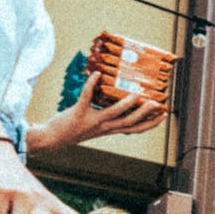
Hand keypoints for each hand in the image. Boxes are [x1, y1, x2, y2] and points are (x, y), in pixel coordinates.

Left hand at [32, 88, 167, 151]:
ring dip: (125, 104)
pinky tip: (97, 74)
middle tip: (157, 104)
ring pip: (113, 114)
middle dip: (144, 114)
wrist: (51, 139)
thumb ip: (104, 117)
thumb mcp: (93, 124)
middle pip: (129, 123)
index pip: (134, 129)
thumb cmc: (71, 129)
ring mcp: (91, 121)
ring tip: (136, 94)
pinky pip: (86, 97)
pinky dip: (92, 85)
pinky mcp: (78, 113)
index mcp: (109, 130)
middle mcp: (103, 128)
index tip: (163, 115)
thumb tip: (115, 102)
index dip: (150, 123)